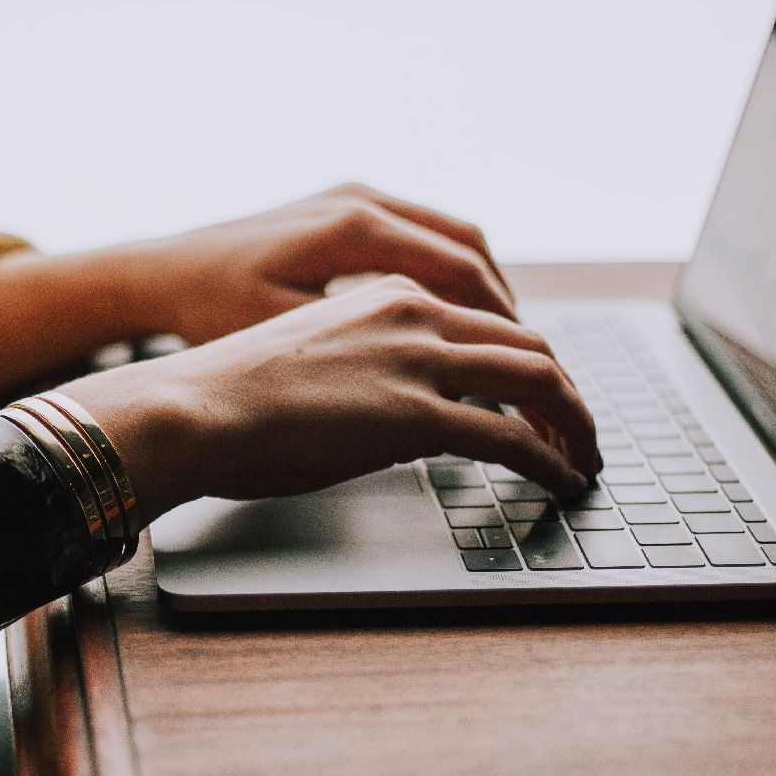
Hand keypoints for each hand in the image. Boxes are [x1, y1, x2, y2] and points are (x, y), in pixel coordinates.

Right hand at [56, 274, 597, 521]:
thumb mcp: (309, 358)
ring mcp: (419, 361)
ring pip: (539, 380)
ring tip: (584, 459)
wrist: (191, 407)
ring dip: (574, 423)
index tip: (538, 395)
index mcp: (386, 294)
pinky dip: (552, 460)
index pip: (485, 319)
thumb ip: (365, 368)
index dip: (526, 360)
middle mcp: (413, 313)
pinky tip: (561, 481)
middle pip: (528, 343)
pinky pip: (514, 438)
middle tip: (579, 431)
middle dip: (566, 392)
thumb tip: (390, 413)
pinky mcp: (417, 415)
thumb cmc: (227, 395)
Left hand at [115, 182, 515, 345]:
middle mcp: (362, 201)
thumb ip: (366, 353)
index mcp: (355, 229)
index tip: (527, 369)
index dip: (503, 327)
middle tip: (532, 362)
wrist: (159, 272)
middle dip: (506, 309)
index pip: (462, 274)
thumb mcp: (288, 338)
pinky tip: (453, 317)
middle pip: (469, 249)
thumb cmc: (210, 311)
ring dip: (483, 289)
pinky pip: (420, 234)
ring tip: (503, 343)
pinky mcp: (342, 206)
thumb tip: (440, 385)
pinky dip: (449, 273)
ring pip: (451, 237)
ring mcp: (353, 197)